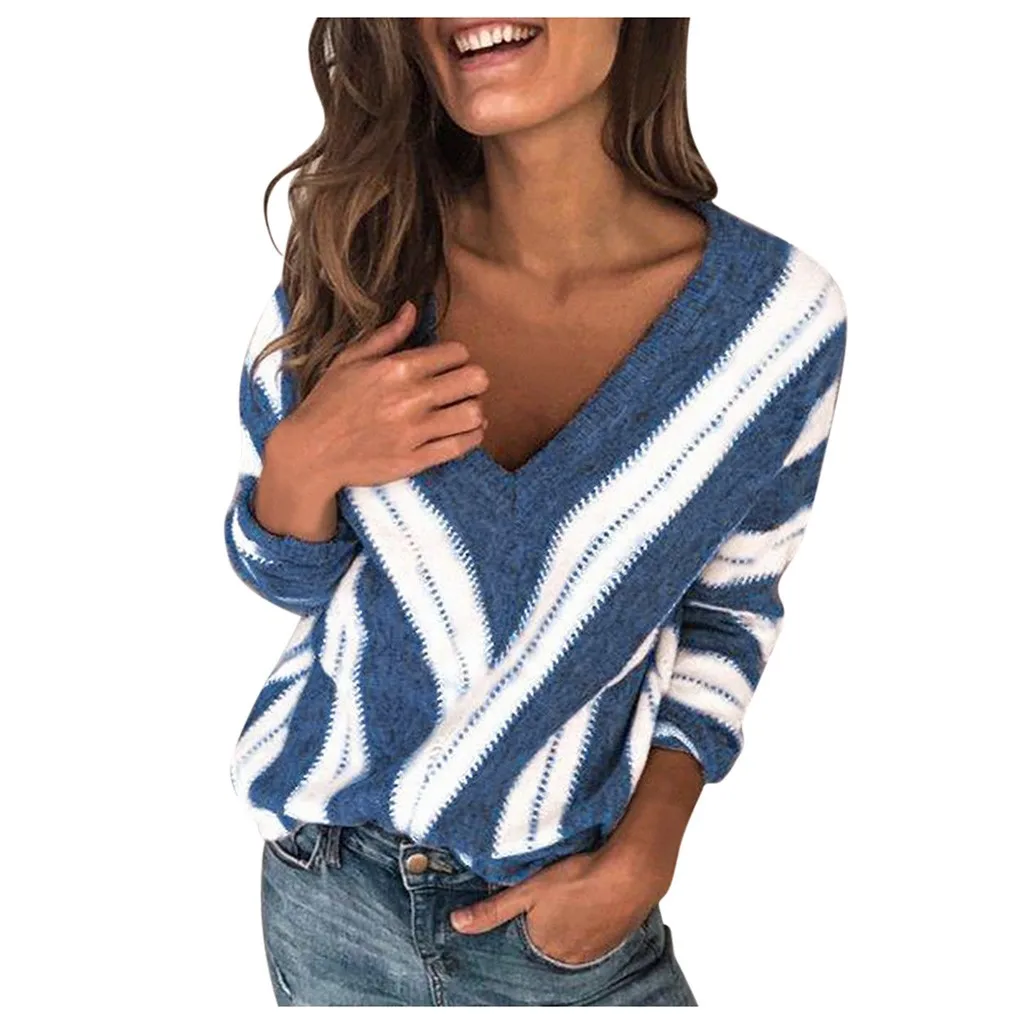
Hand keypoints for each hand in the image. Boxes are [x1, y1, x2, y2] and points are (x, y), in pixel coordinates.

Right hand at [278, 300, 490, 489]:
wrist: (311, 452)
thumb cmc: (328, 403)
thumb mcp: (350, 360)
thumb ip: (387, 335)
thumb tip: (412, 309)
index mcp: (397, 368)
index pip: (457, 352)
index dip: (459, 357)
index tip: (450, 366)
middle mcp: (410, 398)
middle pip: (474, 379)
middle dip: (474, 380)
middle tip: (464, 387)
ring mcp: (415, 431)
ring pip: (473, 414)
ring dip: (475, 410)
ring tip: (464, 410)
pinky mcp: (416, 460)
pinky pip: (461, 446)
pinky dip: (471, 437)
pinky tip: (465, 432)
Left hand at [449, 846, 659, 965]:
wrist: (631, 873)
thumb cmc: (580, 878)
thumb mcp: (529, 889)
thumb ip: (493, 910)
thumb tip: (457, 924)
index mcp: (544, 946)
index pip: (526, 936)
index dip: (527, 915)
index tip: (534, 898)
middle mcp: (568, 957)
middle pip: (549, 938)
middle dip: (549, 920)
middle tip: (556, 893)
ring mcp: (594, 951)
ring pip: (573, 937)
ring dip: (571, 920)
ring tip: (574, 894)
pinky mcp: (615, 939)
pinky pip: (596, 935)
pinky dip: (592, 919)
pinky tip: (593, 898)